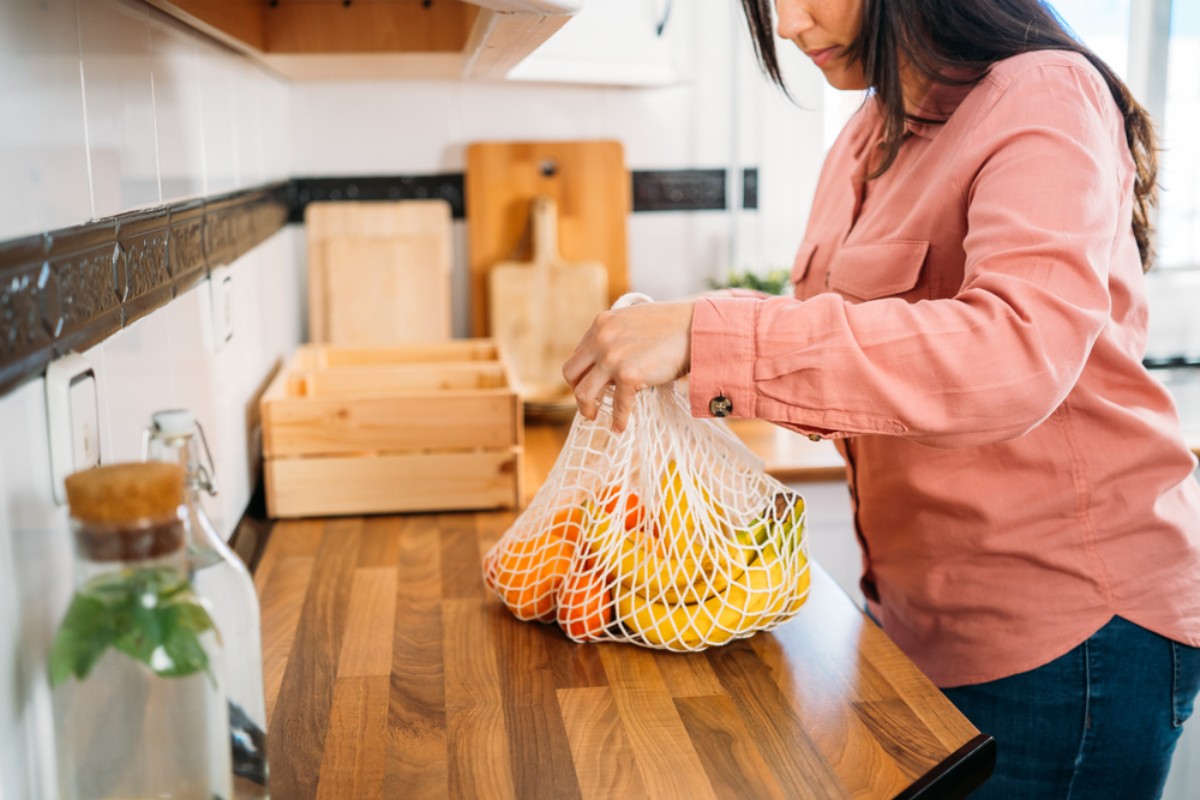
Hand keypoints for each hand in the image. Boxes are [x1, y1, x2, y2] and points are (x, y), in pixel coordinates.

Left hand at [563, 300, 694, 432]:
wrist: (696, 327)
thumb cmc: (672, 325)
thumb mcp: (634, 320)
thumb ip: (618, 335)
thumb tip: (610, 359)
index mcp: (601, 323)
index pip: (579, 353)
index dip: (584, 372)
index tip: (592, 383)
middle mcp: (601, 339)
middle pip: (571, 373)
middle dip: (576, 390)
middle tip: (588, 402)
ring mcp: (612, 358)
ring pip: (583, 392)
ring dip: (586, 408)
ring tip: (594, 416)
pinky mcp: (629, 376)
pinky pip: (617, 405)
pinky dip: (618, 420)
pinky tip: (619, 427)